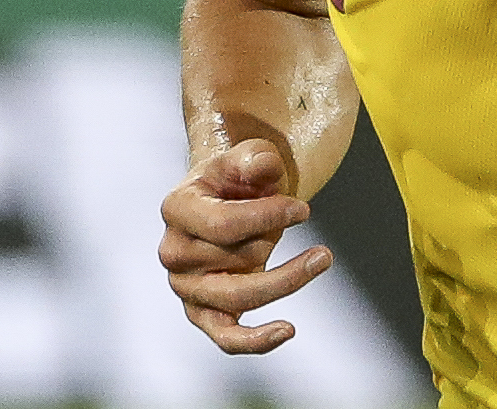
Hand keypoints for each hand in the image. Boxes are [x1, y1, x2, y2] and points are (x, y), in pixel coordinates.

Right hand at [157, 139, 331, 353]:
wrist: (225, 201)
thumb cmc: (237, 178)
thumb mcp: (247, 156)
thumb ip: (255, 159)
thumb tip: (262, 169)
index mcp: (176, 209)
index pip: (224, 225)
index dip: (269, 217)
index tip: (305, 209)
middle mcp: (173, 252)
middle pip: (238, 258)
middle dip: (272, 237)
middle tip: (296, 216)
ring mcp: (186, 287)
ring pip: (239, 299)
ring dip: (286, 280)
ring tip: (322, 258)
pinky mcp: (203, 313)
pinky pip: (226, 337)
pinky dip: (256, 340)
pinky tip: (287, 330)